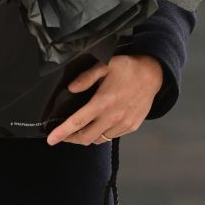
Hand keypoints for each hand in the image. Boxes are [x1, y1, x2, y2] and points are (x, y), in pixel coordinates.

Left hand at [46, 55, 162, 146]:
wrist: (153, 74)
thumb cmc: (127, 67)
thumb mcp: (104, 65)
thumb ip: (85, 77)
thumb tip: (71, 89)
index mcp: (103, 102)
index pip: (78, 122)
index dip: (62, 133)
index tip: (51, 140)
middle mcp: (113, 117)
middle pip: (86, 137)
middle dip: (71, 139)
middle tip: (63, 135)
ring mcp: (123, 124)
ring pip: (99, 139)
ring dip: (87, 137)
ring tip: (80, 129)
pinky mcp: (131, 126)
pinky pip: (112, 136)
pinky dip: (102, 134)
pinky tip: (99, 125)